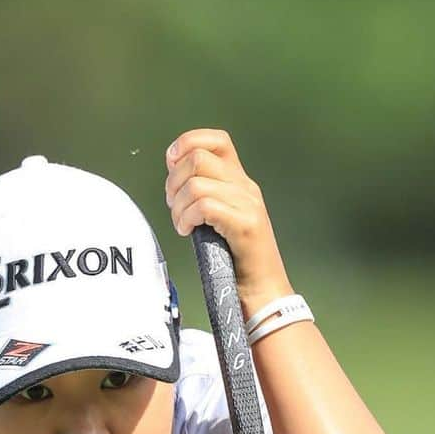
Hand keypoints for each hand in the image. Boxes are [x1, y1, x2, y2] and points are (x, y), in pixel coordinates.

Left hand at [165, 127, 293, 317]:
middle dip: (174, 181)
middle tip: (174, 206)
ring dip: (178, 206)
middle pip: (199, 158)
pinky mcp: (245, 225)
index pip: (216, 140)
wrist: (262, 293)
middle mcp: (246, 187)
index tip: (172, 166)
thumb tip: (173, 176)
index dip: (187, 144)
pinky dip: (187, 218)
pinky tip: (188, 231)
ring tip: (182, 224)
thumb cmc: (234, 262)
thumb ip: (202, 195)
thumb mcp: (217, 220)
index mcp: (239, 182)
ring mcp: (248, 205)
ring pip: (197, 184)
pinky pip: (205, 206)